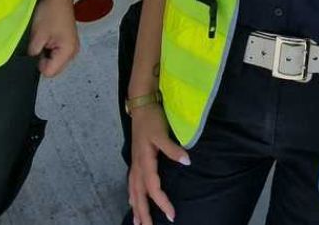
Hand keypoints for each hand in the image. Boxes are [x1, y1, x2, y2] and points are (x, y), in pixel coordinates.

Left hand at [28, 0, 80, 77]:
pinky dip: (50, 49)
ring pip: (55, 62)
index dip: (39, 63)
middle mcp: (73, 53)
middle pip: (54, 69)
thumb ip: (34, 52)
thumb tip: (32, 60)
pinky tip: (48, 37)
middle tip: (40, 44)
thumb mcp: (38, 35)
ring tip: (43, 39)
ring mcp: (72, 48)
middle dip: (44, 60)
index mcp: (67, 52)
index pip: (50, 72)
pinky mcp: (68, 43)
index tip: (36, 49)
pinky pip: (57, 54)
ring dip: (47, 54)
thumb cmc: (49, 14)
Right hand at [127, 104, 188, 224]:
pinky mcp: (135, 159)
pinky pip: (131, 183)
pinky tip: (132, 200)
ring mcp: (135, 163)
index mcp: (145, 162)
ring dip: (136, 207)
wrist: (140, 106)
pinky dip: (131, 194)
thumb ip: (173, 149)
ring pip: (133, 191)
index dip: (162, 203)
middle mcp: (138, 166)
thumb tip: (187, 161)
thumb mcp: (162, 133)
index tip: (172, 215)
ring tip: (137, 222)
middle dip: (144, 213)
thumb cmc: (151, 119)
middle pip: (139, 195)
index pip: (153, 189)